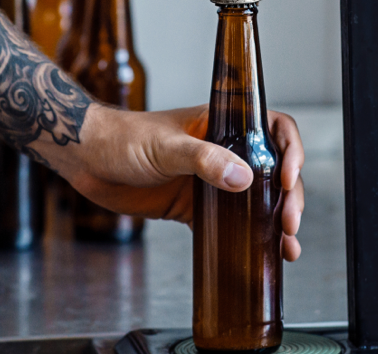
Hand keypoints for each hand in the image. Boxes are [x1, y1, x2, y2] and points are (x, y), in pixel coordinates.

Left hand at [51, 105, 305, 260]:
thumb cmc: (122, 138)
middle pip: (271, 170)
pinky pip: (230, 225)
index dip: (289, 151)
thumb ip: (204, 160)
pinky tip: (262, 254)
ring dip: (276, 221)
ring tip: (288, 246)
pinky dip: (248, 239)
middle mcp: (222, 151)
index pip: (271, 128)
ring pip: (256, 200)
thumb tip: (243, 177)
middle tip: (291, 222)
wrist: (86, 159)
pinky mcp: (193, 208)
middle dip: (288, 196)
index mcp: (220, 124)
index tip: (287, 178)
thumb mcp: (166, 146)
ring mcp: (209, 181)